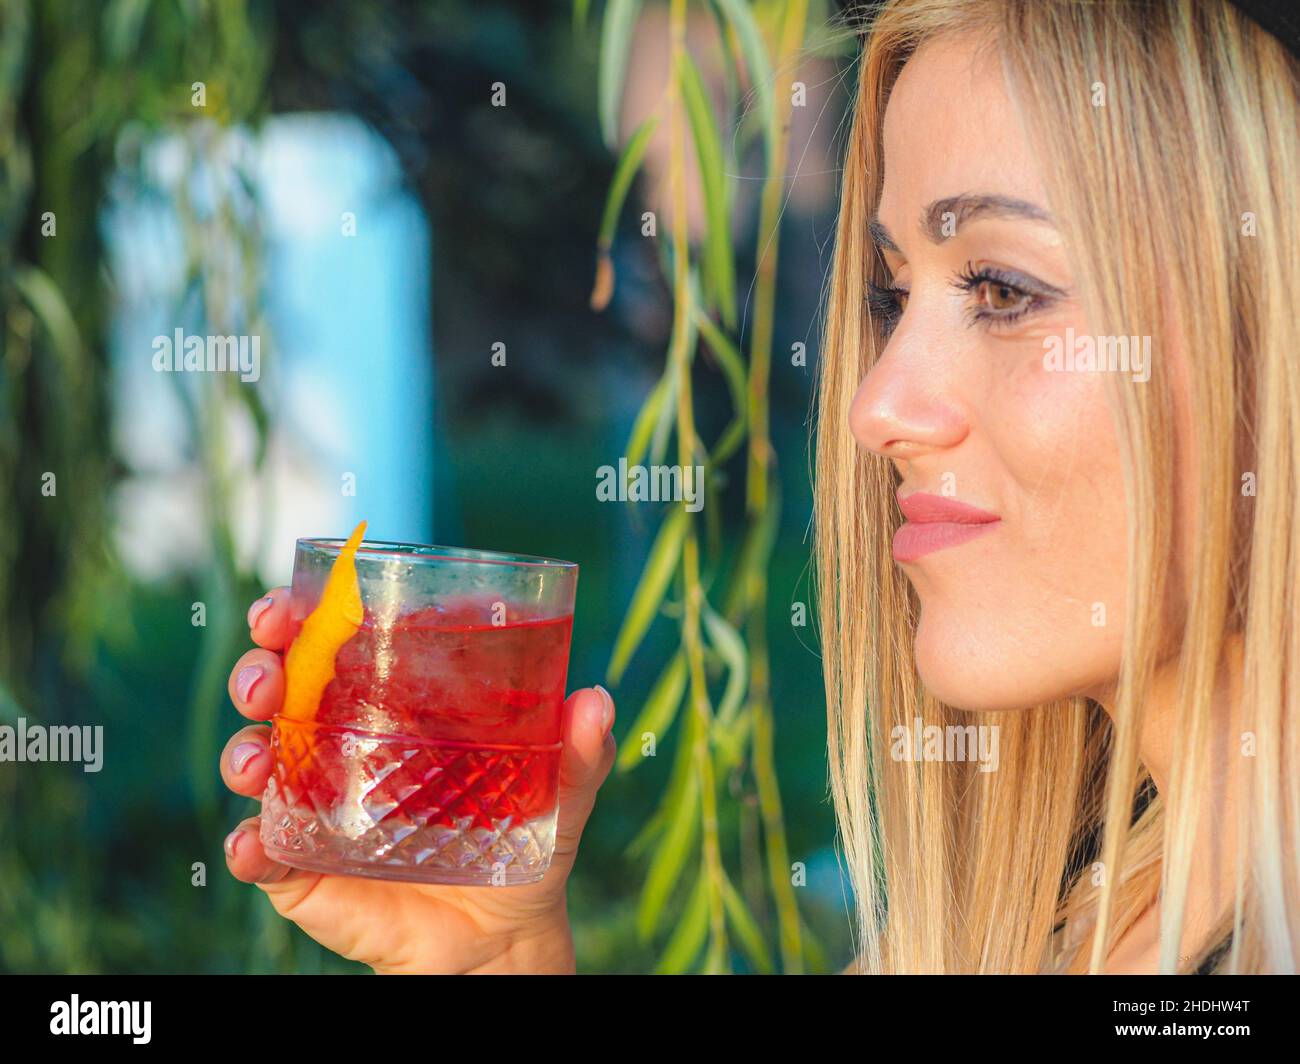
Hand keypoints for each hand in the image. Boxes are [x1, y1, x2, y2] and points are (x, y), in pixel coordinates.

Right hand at [221, 588, 614, 973]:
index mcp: (389, 706)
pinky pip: (261, 855)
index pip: (332, 643)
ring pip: (255, 762)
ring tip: (257, 758)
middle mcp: (340, 745)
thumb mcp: (559, 793)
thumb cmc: (520, 843)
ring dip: (242, 751)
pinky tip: (255, 844)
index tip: (296, 601)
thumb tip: (595, 700)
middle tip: (267, 672)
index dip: (302, 614)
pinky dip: (249, 848)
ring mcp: (315, 806)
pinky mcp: (303, 869)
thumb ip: (579, 751)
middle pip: (278, 689)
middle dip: (259, 667)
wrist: (501, 937)